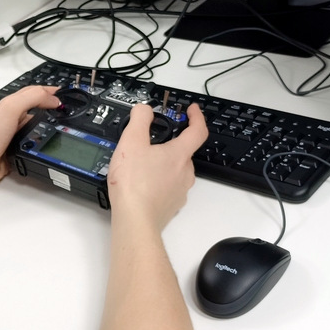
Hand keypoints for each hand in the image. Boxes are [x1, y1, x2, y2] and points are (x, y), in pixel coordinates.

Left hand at [0, 85, 60, 192]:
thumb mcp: (11, 108)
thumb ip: (32, 98)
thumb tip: (53, 98)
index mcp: (12, 105)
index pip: (34, 93)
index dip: (49, 92)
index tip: (65, 95)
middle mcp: (14, 120)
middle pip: (38, 111)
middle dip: (53, 111)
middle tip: (68, 113)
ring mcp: (16, 137)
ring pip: (39, 131)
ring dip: (49, 131)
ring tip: (63, 131)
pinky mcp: (18, 154)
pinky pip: (35, 149)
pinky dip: (42, 148)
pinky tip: (49, 150)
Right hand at [107, 102, 207, 228]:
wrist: (135, 220)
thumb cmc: (134, 184)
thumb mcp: (131, 142)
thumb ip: (139, 120)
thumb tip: (145, 110)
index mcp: (179, 154)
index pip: (198, 130)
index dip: (197, 117)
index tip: (192, 111)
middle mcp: (185, 172)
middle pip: (184, 152)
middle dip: (171, 143)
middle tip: (151, 142)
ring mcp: (180, 190)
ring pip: (176, 171)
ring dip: (163, 164)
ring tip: (141, 165)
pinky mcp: (171, 205)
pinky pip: (169, 187)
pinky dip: (158, 182)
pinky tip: (141, 184)